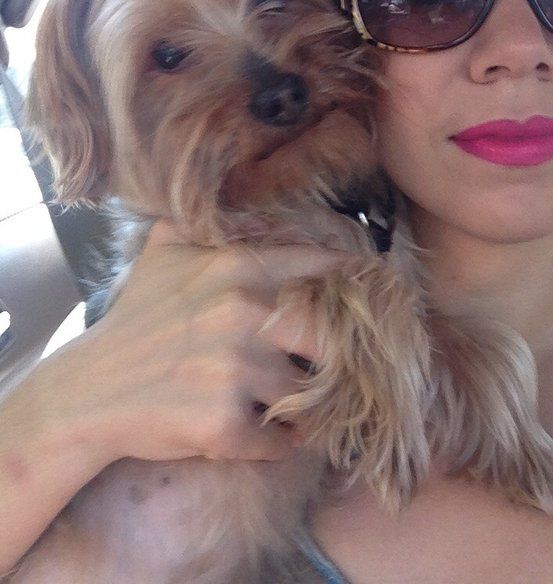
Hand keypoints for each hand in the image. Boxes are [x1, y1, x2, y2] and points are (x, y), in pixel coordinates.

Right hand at [35, 221, 347, 469]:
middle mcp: (243, 314)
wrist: (89, 392)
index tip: (369, 301)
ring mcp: (235, 371)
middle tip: (332, 366)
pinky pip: (281, 439)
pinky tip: (266, 433)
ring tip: (288, 401)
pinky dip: (279, 441)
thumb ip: (212, 221)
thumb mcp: (166, 250)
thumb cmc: (136, 319)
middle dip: (338, 354)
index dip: (352, 288)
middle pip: (333, 334)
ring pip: (307, 392)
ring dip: (305, 402)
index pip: (324, 269)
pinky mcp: (224, 425)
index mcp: (238, 268)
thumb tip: (254, 205)